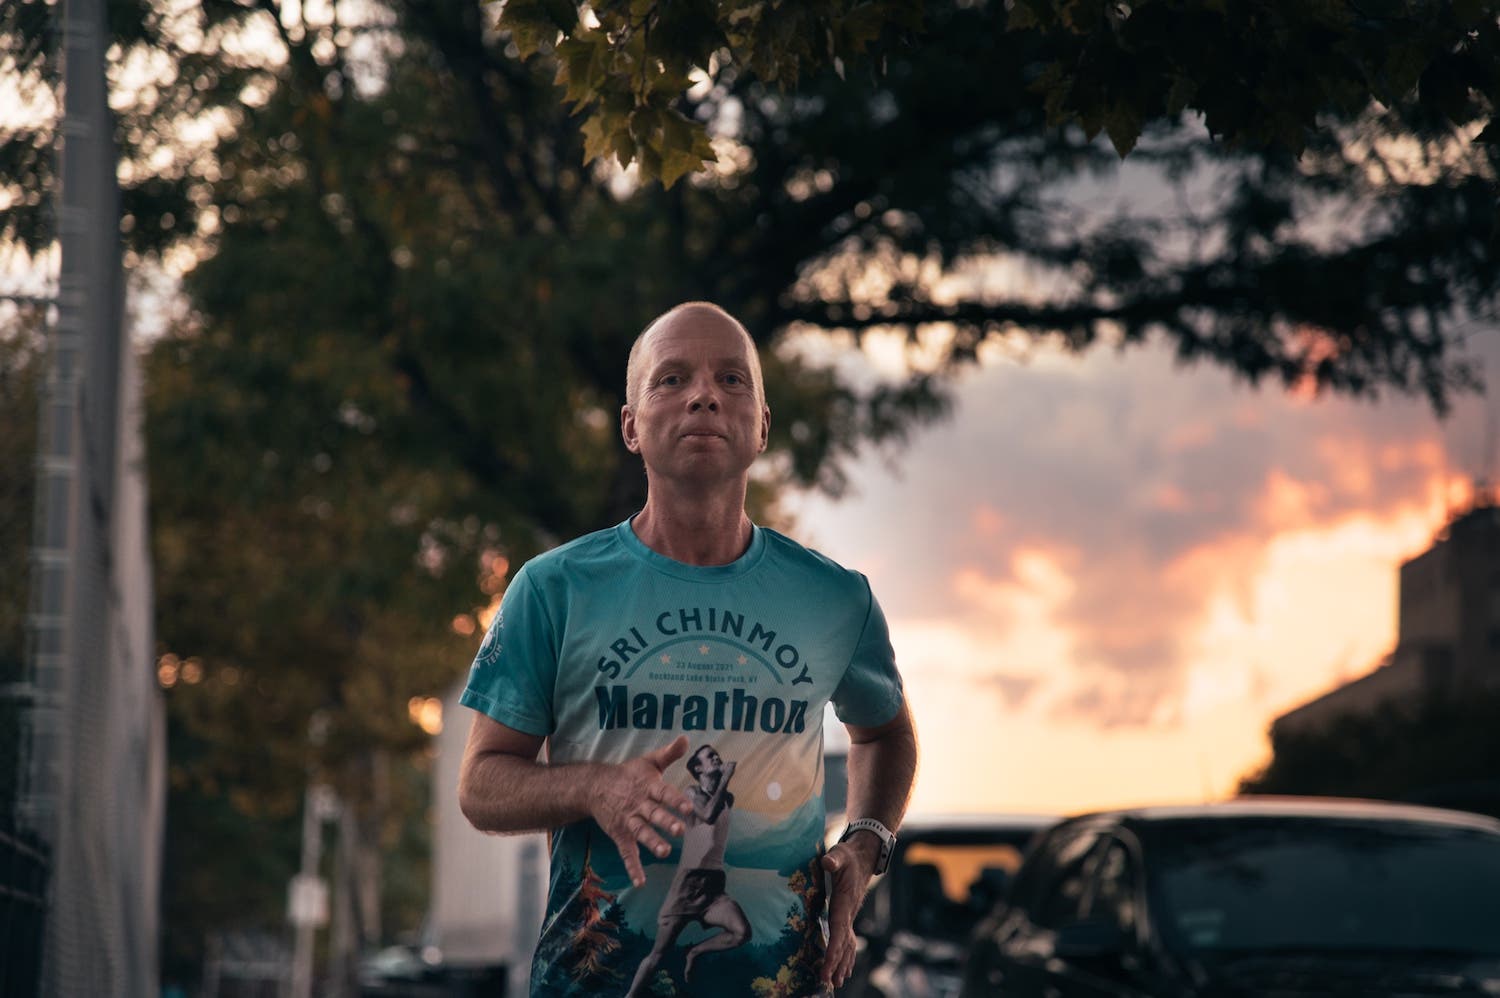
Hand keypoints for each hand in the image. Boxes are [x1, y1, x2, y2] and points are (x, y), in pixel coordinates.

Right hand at [588, 735, 693, 886]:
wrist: (595, 786)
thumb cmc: (629, 774)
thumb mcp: (649, 761)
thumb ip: (669, 753)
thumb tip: (687, 738)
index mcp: (648, 787)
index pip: (664, 793)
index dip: (676, 800)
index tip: (689, 807)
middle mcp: (639, 805)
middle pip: (653, 814)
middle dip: (666, 822)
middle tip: (679, 830)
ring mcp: (629, 821)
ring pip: (641, 833)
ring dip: (652, 842)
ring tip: (665, 852)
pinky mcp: (620, 835)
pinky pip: (627, 853)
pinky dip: (632, 868)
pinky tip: (640, 882)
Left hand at [819, 834, 879, 989]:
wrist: (863, 856)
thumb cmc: (848, 856)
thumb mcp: (840, 853)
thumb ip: (834, 859)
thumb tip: (827, 862)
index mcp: (844, 903)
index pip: (839, 932)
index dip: (833, 951)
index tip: (827, 967)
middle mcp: (848, 913)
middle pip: (844, 944)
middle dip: (836, 963)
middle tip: (829, 982)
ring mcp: (849, 916)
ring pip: (848, 945)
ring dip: (842, 963)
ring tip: (836, 982)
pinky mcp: (847, 915)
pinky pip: (848, 940)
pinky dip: (846, 955)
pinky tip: (844, 968)